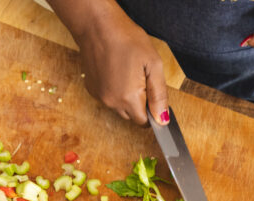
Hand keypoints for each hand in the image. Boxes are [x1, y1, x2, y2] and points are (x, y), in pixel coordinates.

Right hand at [64, 0, 167, 124]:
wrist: (97, 25)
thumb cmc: (127, 40)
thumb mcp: (153, 65)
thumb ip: (159, 95)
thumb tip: (162, 120)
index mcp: (128, 98)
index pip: (144, 122)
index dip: (151, 111)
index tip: (152, 94)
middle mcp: (111, 102)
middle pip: (131, 116)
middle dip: (139, 104)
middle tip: (140, 79)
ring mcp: (99, 96)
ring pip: (119, 108)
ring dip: (126, 98)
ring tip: (127, 72)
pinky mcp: (91, 88)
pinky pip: (108, 98)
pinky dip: (114, 90)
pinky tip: (116, 72)